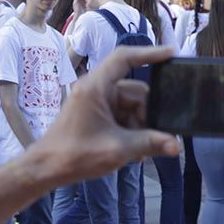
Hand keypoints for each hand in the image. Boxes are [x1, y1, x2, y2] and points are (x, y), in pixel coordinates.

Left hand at [30, 46, 180, 182]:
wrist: (46, 169)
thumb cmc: (74, 155)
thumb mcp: (118, 149)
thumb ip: (150, 144)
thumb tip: (177, 146)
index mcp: (96, 87)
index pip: (124, 58)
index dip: (149, 53)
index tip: (171, 53)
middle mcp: (96, 89)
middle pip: (136, 91)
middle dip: (148, 115)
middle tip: (155, 138)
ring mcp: (96, 102)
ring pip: (132, 106)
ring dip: (140, 127)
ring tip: (140, 151)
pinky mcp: (97, 114)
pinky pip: (123, 115)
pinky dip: (131, 130)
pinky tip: (133, 150)